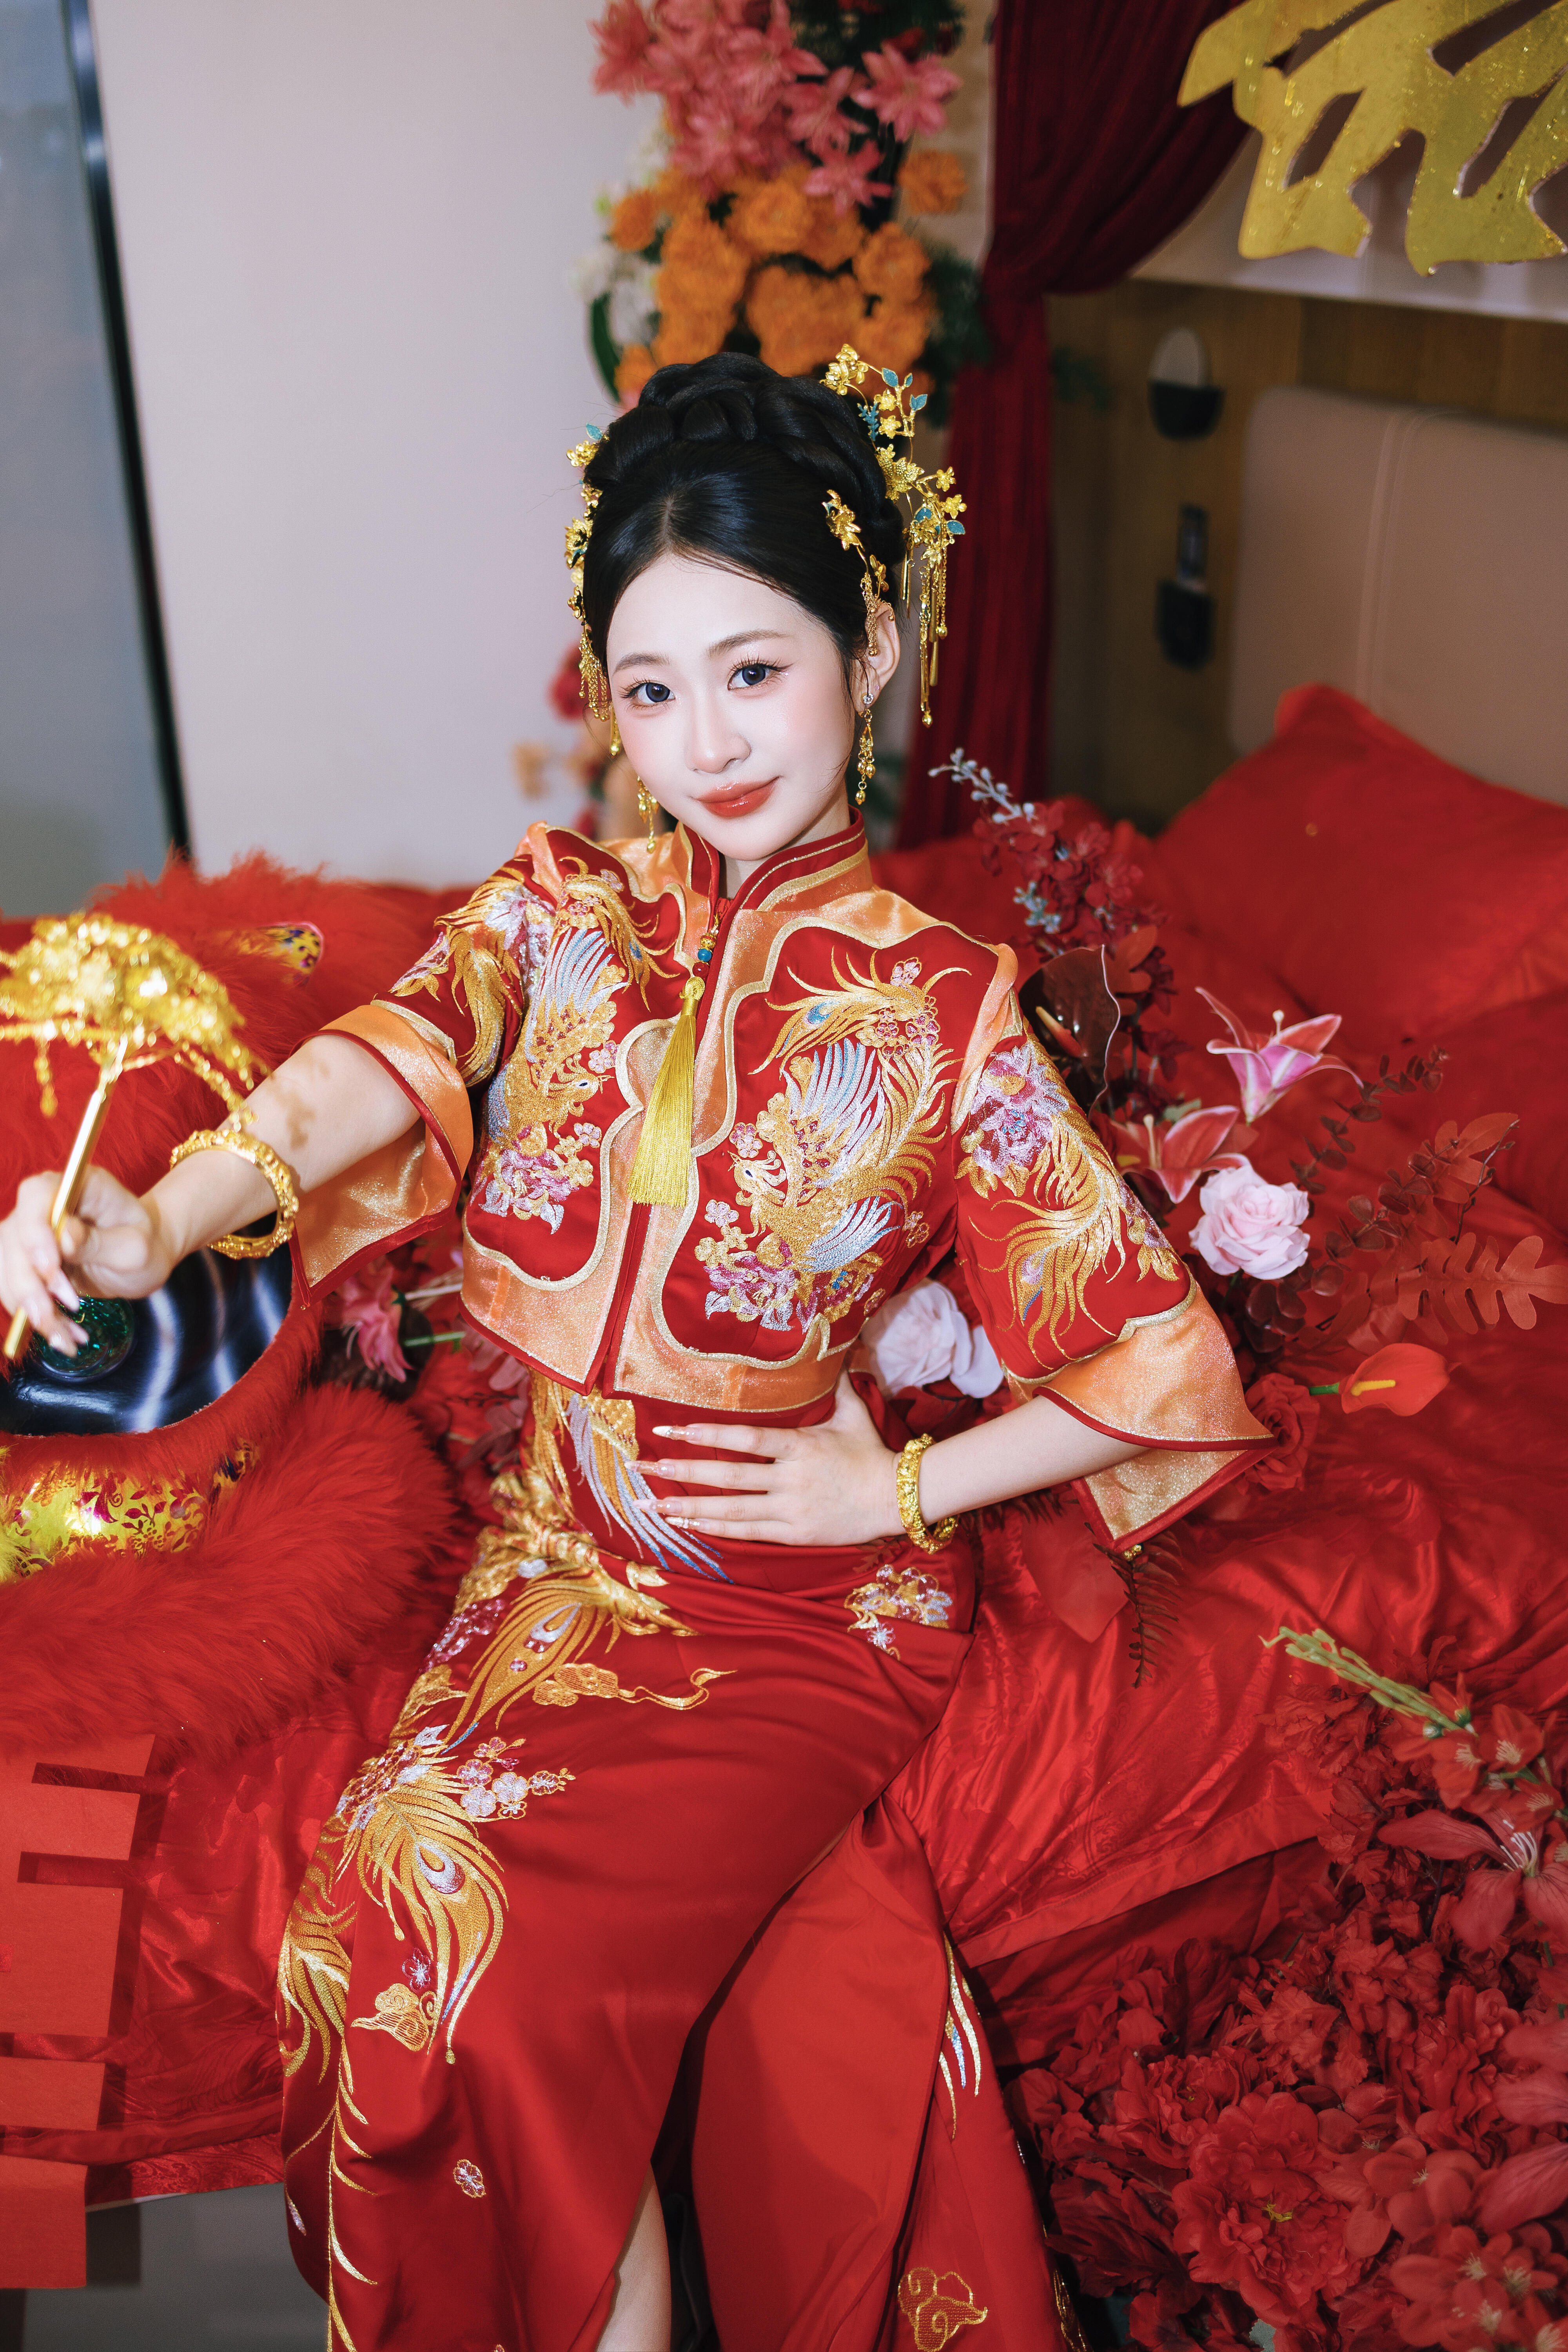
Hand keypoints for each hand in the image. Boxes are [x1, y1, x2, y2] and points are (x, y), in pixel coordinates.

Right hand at [0, 1167, 178, 1354]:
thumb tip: (62, 1237)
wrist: (144, 1257)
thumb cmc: (145, 1245)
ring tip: (67, 1338)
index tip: (51, 1267)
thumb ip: (99, 1241)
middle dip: (31, 1284)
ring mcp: (29, 1235)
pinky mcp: (24, 1263)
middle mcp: (44, 1206)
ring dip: (30, 1308)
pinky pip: (14, 1290)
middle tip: (62, 1312)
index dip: (35, 1231)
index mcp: (76, 1186)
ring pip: (7, 1270)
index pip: (37, 1196)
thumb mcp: (135, 1246)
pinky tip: (64, 1337)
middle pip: (13, 1239)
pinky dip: (33, 1318)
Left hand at [647, 1372, 901, 1548]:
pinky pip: (748, 1533)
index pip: (745, 1438)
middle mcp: (790, 1479)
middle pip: (727, 1477)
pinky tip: (688, 1525)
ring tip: (652, 1504)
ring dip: (688, 1507)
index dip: (705, 1433)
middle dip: (681, 1471)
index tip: (670, 1428)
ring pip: (731, 1511)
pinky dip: (716, 1530)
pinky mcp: (794, 1534)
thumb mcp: (853, 1413)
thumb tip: (837, 1340)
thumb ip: (838, 1380)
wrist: (898, 1497)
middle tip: (642, 1467)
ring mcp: (790, 1510)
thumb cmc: (871, 1452)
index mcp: (800, 1446)